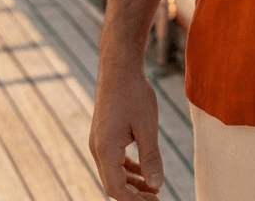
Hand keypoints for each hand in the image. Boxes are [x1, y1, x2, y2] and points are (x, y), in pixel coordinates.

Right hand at [89, 65, 164, 199]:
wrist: (119, 67)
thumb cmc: (134, 93)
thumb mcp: (147, 126)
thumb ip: (150, 157)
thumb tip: (156, 185)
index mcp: (106, 151)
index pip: (116, 190)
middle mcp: (97, 150)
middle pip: (113, 185)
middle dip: (134, 196)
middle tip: (156, 199)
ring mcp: (98, 142)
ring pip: (113, 173)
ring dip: (132, 183)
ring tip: (153, 190)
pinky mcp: (104, 135)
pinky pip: (114, 160)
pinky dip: (128, 169)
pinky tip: (143, 171)